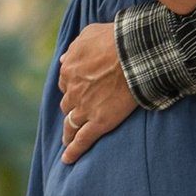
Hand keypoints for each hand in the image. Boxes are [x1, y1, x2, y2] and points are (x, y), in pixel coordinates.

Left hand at [57, 19, 135, 162]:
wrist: (134, 54)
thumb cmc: (115, 39)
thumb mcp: (89, 35)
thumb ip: (74, 48)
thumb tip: (62, 58)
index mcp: (68, 69)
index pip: (66, 82)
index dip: (74, 86)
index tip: (81, 89)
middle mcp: (72, 90)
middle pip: (68, 103)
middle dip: (72, 107)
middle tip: (79, 112)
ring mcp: (84, 108)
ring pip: (71, 123)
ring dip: (68, 131)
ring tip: (68, 140)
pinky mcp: (99, 122)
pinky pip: (83, 140)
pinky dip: (74, 151)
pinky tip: (68, 160)